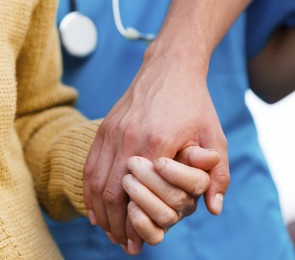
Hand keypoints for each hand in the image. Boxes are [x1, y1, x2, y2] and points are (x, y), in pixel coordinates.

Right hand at [83, 48, 228, 245]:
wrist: (169, 69)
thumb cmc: (193, 102)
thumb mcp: (214, 135)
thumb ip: (217, 173)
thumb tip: (214, 209)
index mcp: (156, 143)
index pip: (138, 196)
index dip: (134, 225)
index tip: (136, 244)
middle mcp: (128, 138)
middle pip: (112, 193)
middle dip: (115, 224)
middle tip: (121, 243)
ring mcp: (113, 131)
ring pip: (96, 181)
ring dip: (100, 210)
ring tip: (106, 229)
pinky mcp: (106, 126)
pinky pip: (90, 164)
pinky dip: (89, 188)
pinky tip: (94, 204)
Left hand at [121, 148, 219, 253]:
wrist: (149, 147)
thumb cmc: (170, 142)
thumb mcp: (184, 140)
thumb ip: (198, 150)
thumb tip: (213, 157)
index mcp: (199, 179)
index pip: (198, 183)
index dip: (176, 174)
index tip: (157, 161)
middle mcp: (189, 200)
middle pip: (177, 199)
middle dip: (151, 181)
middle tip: (133, 162)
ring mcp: (173, 215)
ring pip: (165, 217)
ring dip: (142, 197)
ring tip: (126, 178)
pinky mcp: (155, 227)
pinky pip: (153, 235)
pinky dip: (139, 223)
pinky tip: (128, 204)